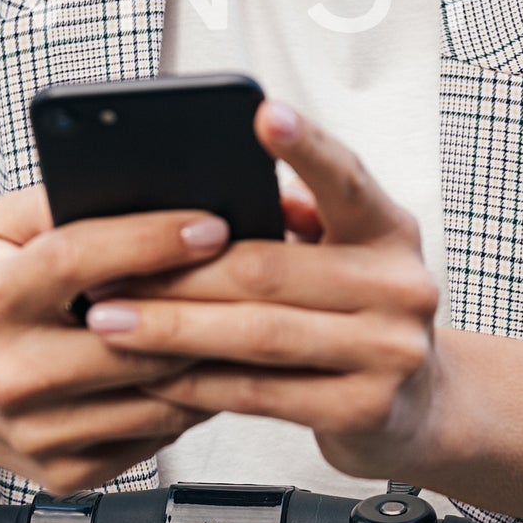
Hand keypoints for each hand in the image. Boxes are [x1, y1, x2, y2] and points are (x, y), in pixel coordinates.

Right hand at [0, 186, 231, 495]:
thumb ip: (56, 200)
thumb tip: (134, 180)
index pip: (78, 260)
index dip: (151, 240)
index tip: (212, 224)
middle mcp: (11, 371)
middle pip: (134, 339)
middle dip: (203, 305)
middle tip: (255, 276)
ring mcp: (38, 432)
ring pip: (157, 395)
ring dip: (212, 358)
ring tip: (244, 320)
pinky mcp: (67, 473)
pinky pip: (156, 436)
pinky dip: (192, 401)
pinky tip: (208, 368)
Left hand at [83, 102, 445, 482]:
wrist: (417, 407)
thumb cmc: (357, 314)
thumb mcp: (346, 254)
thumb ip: (297, 219)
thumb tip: (207, 191)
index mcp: (390, 230)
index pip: (346, 177)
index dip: (305, 145)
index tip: (261, 113)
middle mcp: (402, 286)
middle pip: (269, 270)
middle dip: (177, 272)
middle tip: (105, 271)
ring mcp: (389, 352)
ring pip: (257, 334)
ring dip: (170, 328)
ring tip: (107, 322)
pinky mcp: (364, 410)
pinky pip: (258, 392)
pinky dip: (195, 381)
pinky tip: (150, 374)